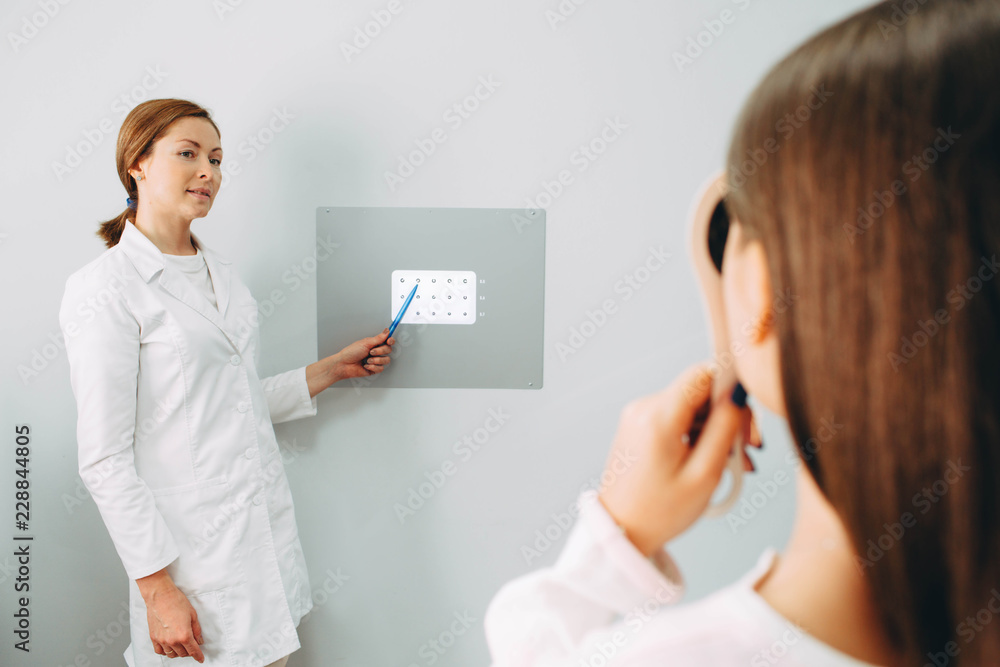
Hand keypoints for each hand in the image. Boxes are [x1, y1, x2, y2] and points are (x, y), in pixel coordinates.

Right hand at [136, 570, 203, 661]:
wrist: (160, 596)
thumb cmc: (176, 602)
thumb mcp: (193, 615)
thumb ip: (197, 630)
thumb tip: (199, 640)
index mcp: (184, 635)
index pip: (193, 651)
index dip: (198, 656)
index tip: (200, 659)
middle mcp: (172, 640)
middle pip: (183, 653)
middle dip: (189, 652)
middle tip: (192, 646)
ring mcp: (162, 640)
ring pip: (171, 654)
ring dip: (178, 652)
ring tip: (181, 646)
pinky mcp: (153, 637)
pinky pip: (160, 651)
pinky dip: (166, 652)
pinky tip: (169, 647)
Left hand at [334, 328, 395, 379]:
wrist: (344, 364)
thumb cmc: (351, 353)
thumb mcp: (365, 343)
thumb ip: (379, 338)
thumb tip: (387, 331)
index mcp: (374, 344)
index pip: (387, 341)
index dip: (390, 340)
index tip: (389, 341)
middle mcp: (376, 352)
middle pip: (388, 350)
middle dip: (380, 351)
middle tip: (371, 352)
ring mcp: (376, 361)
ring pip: (386, 360)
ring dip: (376, 360)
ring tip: (367, 360)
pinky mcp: (374, 369)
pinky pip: (381, 368)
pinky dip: (373, 367)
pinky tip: (366, 365)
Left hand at [597, 363, 760, 556]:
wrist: (620, 530)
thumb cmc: (660, 511)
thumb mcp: (705, 473)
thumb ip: (725, 427)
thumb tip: (738, 392)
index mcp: (658, 416)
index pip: (704, 373)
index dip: (733, 389)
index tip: (748, 423)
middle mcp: (644, 407)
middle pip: (700, 390)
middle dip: (729, 415)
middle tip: (748, 450)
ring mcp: (638, 415)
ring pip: (692, 405)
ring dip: (716, 428)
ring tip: (733, 463)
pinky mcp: (638, 425)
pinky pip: (677, 417)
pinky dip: (697, 434)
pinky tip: (711, 460)